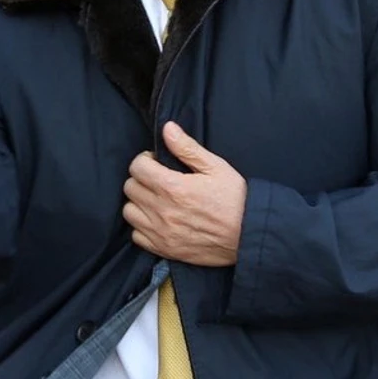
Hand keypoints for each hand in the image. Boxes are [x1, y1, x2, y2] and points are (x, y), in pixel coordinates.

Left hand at [122, 122, 247, 265]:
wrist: (248, 235)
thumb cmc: (235, 199)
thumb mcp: (216, 167)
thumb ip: (187, 148)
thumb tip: (167, 129)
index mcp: (173, 187)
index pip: (137, 167)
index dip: (145, 160)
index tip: (157, 162)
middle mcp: (162, 210)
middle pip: (130, 188)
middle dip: (141, 179)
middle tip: (158, 179)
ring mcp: (161, 232)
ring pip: (129, 212)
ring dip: (139, 203)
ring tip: (155, 200)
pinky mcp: (164, 249)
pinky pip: (136, 236)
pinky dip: (142, 227)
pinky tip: (157, 220)